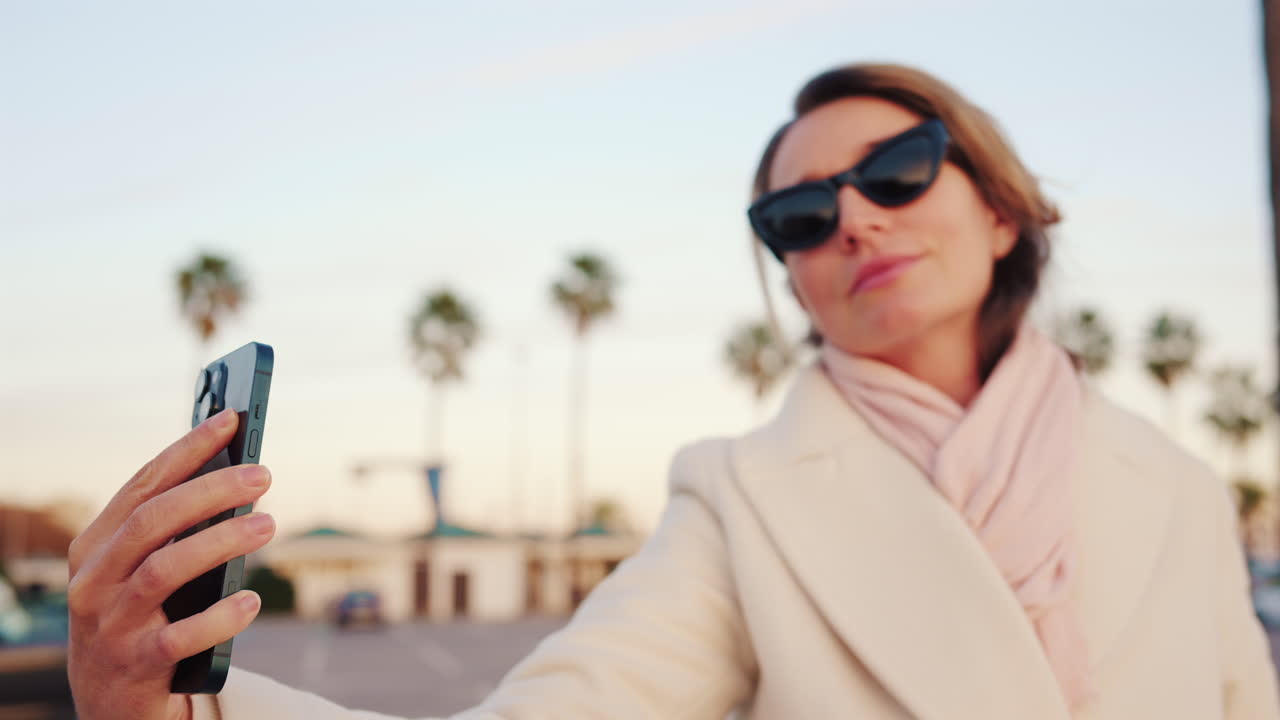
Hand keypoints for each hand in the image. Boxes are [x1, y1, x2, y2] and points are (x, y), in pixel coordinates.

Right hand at [67, 409, 275, 719]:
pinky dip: (219, 617)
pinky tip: (251, 600)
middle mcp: (94, 581)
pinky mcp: (135, 665)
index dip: (187, 450)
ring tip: (270, 525)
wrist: (109, 703)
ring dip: (221, 543)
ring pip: (164, 571)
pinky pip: (179, 636)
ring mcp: (110, 624)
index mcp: (94, 546)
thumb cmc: (140, 617)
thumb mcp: (141, 570)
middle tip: (263, 475)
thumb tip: (237, 476)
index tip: (230, 420)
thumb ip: (173, 530)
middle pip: (153, 521)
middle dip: (210, 491)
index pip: (143, 485)